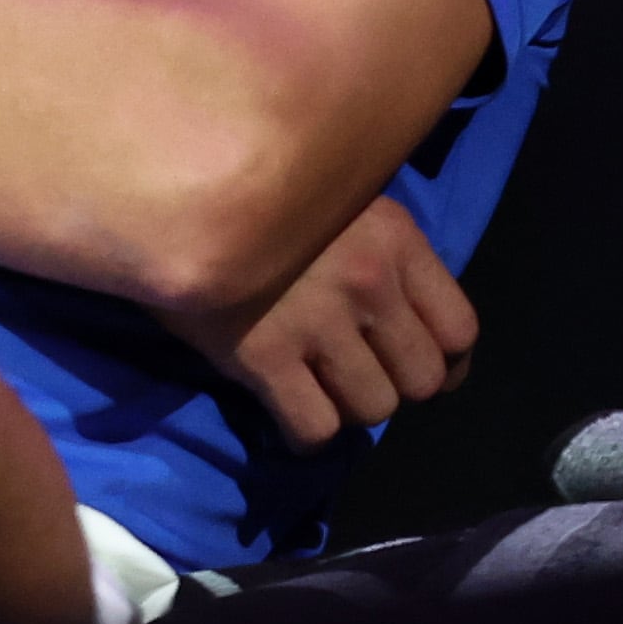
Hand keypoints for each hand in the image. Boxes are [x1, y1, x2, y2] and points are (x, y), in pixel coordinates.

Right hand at [160, 195, 477, 451]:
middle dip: (391, 385)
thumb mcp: (334, 202)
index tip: (408, 362)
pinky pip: (314, 426)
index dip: (442, 362)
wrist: (162, 192)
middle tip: (352, 372)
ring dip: (347, 408)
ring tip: (316, 387)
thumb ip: (379, 250)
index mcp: (395, 238)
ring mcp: (317, 320)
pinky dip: (305, 432)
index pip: (460, 332)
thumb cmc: (250, 195)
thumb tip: (405, 320)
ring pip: (373, 409)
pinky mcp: (262, 355)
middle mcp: (368, 280)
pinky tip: (285, 410)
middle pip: (421, 381)